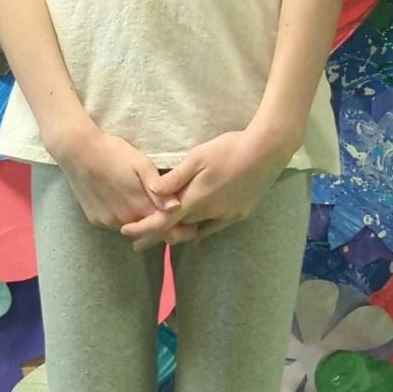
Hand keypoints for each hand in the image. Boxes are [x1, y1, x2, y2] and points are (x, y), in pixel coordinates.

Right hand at [52, 120, 178, 232]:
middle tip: (161, 205)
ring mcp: (107, 221)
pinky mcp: (95, 219)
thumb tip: (176, 207)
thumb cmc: (113, 152)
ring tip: (139, 200)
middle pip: (147, 229)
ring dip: (139, 220)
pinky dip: (123, 216)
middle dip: (157, 222)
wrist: (77, 150)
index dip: (174, 222)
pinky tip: (123, 201)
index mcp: (139, 206)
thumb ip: (159, 188)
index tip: (179, 214)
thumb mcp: (141, 164)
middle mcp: (124, 220)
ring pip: (131, 227)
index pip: (163, 225)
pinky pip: (116, 223)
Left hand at [132, 122, 293, 238]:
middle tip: (139, 242)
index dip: (143, 229)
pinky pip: (214, 228)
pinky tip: (196, 233)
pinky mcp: (239, 214)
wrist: (266, 151)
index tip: (126, 233)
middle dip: (157, 236)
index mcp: (195, 199)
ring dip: (178, 234)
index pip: (163, 222)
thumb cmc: (229, 149)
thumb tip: (152, 192)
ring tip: (165, 238)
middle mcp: (208, 213)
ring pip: (195, 231)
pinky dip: (200, 231)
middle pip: (177, 231)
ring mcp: (225, 215)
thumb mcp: (197, 157)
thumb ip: (175, 178)